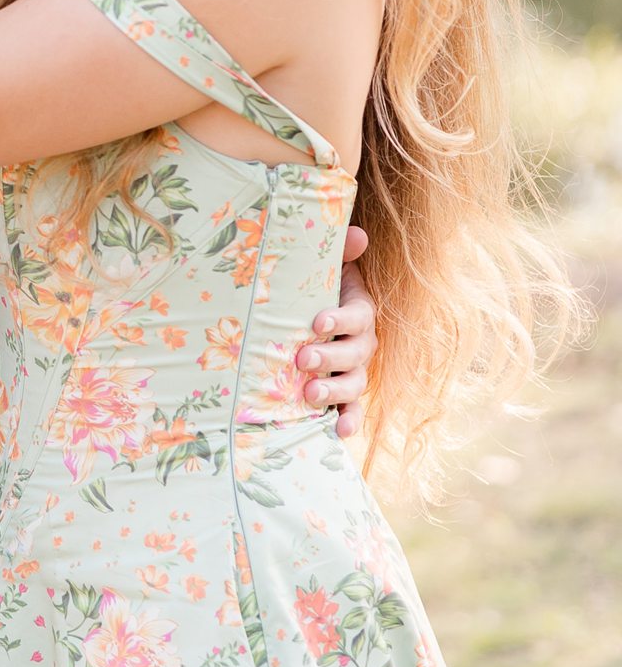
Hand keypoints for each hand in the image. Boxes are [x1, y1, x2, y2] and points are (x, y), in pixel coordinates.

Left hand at [296, 226, 376, 439]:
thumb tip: (359, 233)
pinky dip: (348, 420)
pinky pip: (352, 409)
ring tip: (310, 394)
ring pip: (354, 383)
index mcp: (361, 311)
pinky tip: (338, 432)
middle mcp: (363, 343)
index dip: (340, 319)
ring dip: (335, 391)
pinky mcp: (344, 393)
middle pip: (355, 354)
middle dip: (330, 358)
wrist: (310, 310)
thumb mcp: (327, 265)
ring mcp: (355, 370)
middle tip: (302, 359)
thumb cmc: (316, 285)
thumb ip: (341, 250)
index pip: (358, 316)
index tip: (316, 322)